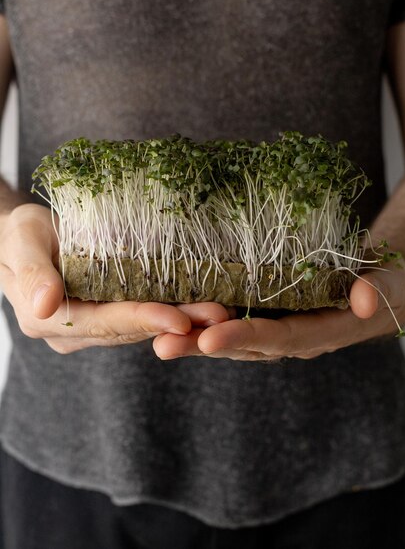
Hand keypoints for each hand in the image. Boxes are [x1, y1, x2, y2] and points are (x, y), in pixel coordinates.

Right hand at [0, 204, 232, 353]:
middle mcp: (73, 332)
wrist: (25, 238)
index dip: (142, 320)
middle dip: (175, 323)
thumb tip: (46, 304)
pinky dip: (171, 309)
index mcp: (48, 319)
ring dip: (181, 320)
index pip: (103, 322)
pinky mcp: (108, 314)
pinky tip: (201, 303)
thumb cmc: (21, 234)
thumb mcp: (22, 241)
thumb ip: (34, 271)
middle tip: (217, 316)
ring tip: (220, 311)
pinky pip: (141, 314)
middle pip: (130, 329)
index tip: (179, 319)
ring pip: (141, 326)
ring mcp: (93, 327)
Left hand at [152, 260, 404, 360]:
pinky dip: (205, 322)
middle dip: (206, 346)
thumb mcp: (391, 281)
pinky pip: (234, 321)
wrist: (377, 283)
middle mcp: (295, 336)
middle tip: (164, 346)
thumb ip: (381, 289)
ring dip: (196, 339)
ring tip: (157, 341)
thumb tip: (364, 301)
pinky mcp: (268, 314)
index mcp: (323, 332)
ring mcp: (279, 327)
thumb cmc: (386, 281)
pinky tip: (173, 319)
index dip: (246, 339)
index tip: (210, 339)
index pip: (281, 338)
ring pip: (234, 337)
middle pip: (246, 346)